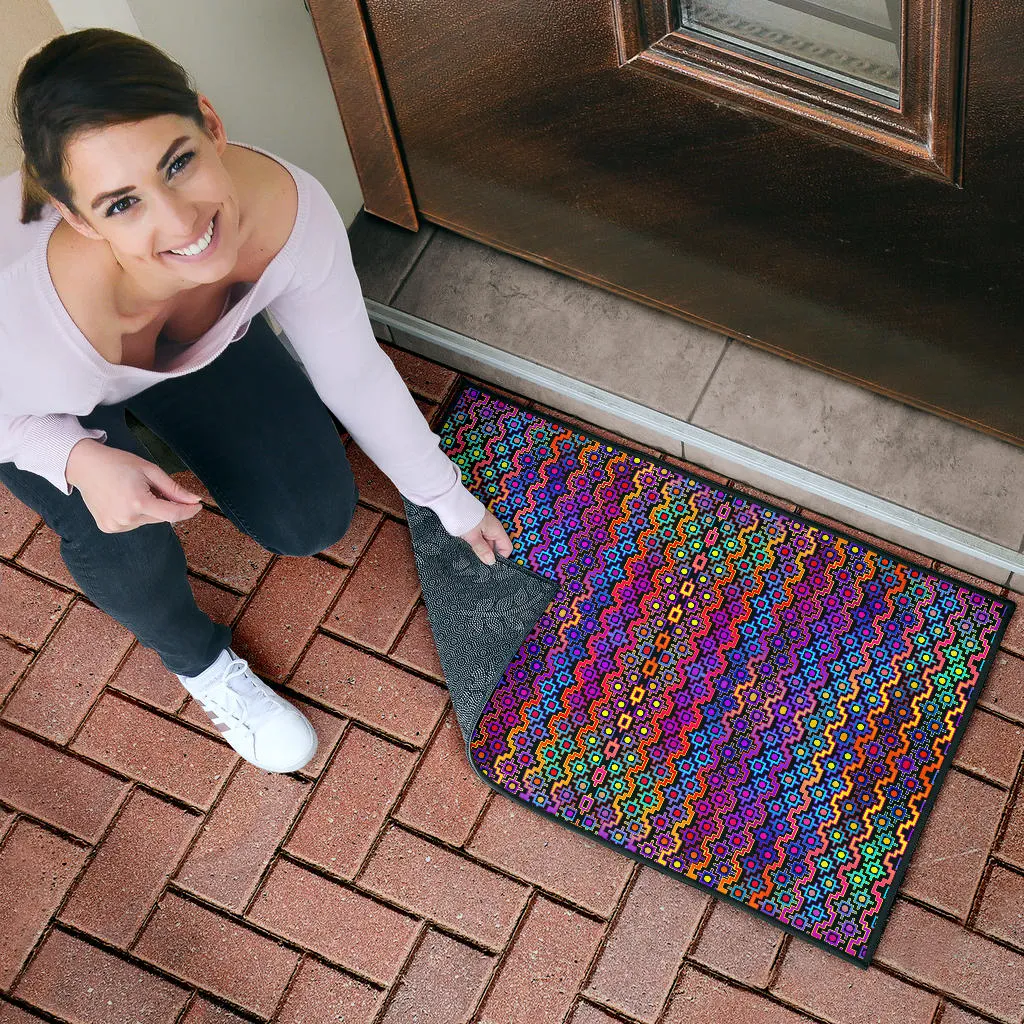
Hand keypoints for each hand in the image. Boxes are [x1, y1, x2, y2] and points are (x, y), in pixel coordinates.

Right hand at [66, 438, 203, 532]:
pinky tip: (123, 500)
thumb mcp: (150, 471)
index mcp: (138, 502)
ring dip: (149, 509)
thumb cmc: (118, 464)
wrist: (85, 466)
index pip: (173, 514)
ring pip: (148, 521)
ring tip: (132, 491)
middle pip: (161, 517)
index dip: (189, 511)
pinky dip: (135, 514)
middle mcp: (126, 518)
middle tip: (150, 486)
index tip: (198, 506)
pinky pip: (133, 523)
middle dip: (164, 504)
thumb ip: (174, 489)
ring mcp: (115, 525)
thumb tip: (195, 500)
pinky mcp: (108, 528)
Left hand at [460, 509, 512, 565]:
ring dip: (479, 549)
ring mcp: (483, 526)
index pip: (506, 547)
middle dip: (487, 555)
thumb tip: (491, 561)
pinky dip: (474, 543)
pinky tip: (465, 546)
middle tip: (477, 562)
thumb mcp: (473, 537)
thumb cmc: (463, 516)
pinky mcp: (474, 525)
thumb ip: (482, 549)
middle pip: (495, 546)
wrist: (449, 500)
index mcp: (496, 530)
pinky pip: (478, 537)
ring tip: (469, 553)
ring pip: (486, 542)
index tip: (489, 565)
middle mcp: (492, 527)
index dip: (500, 558)